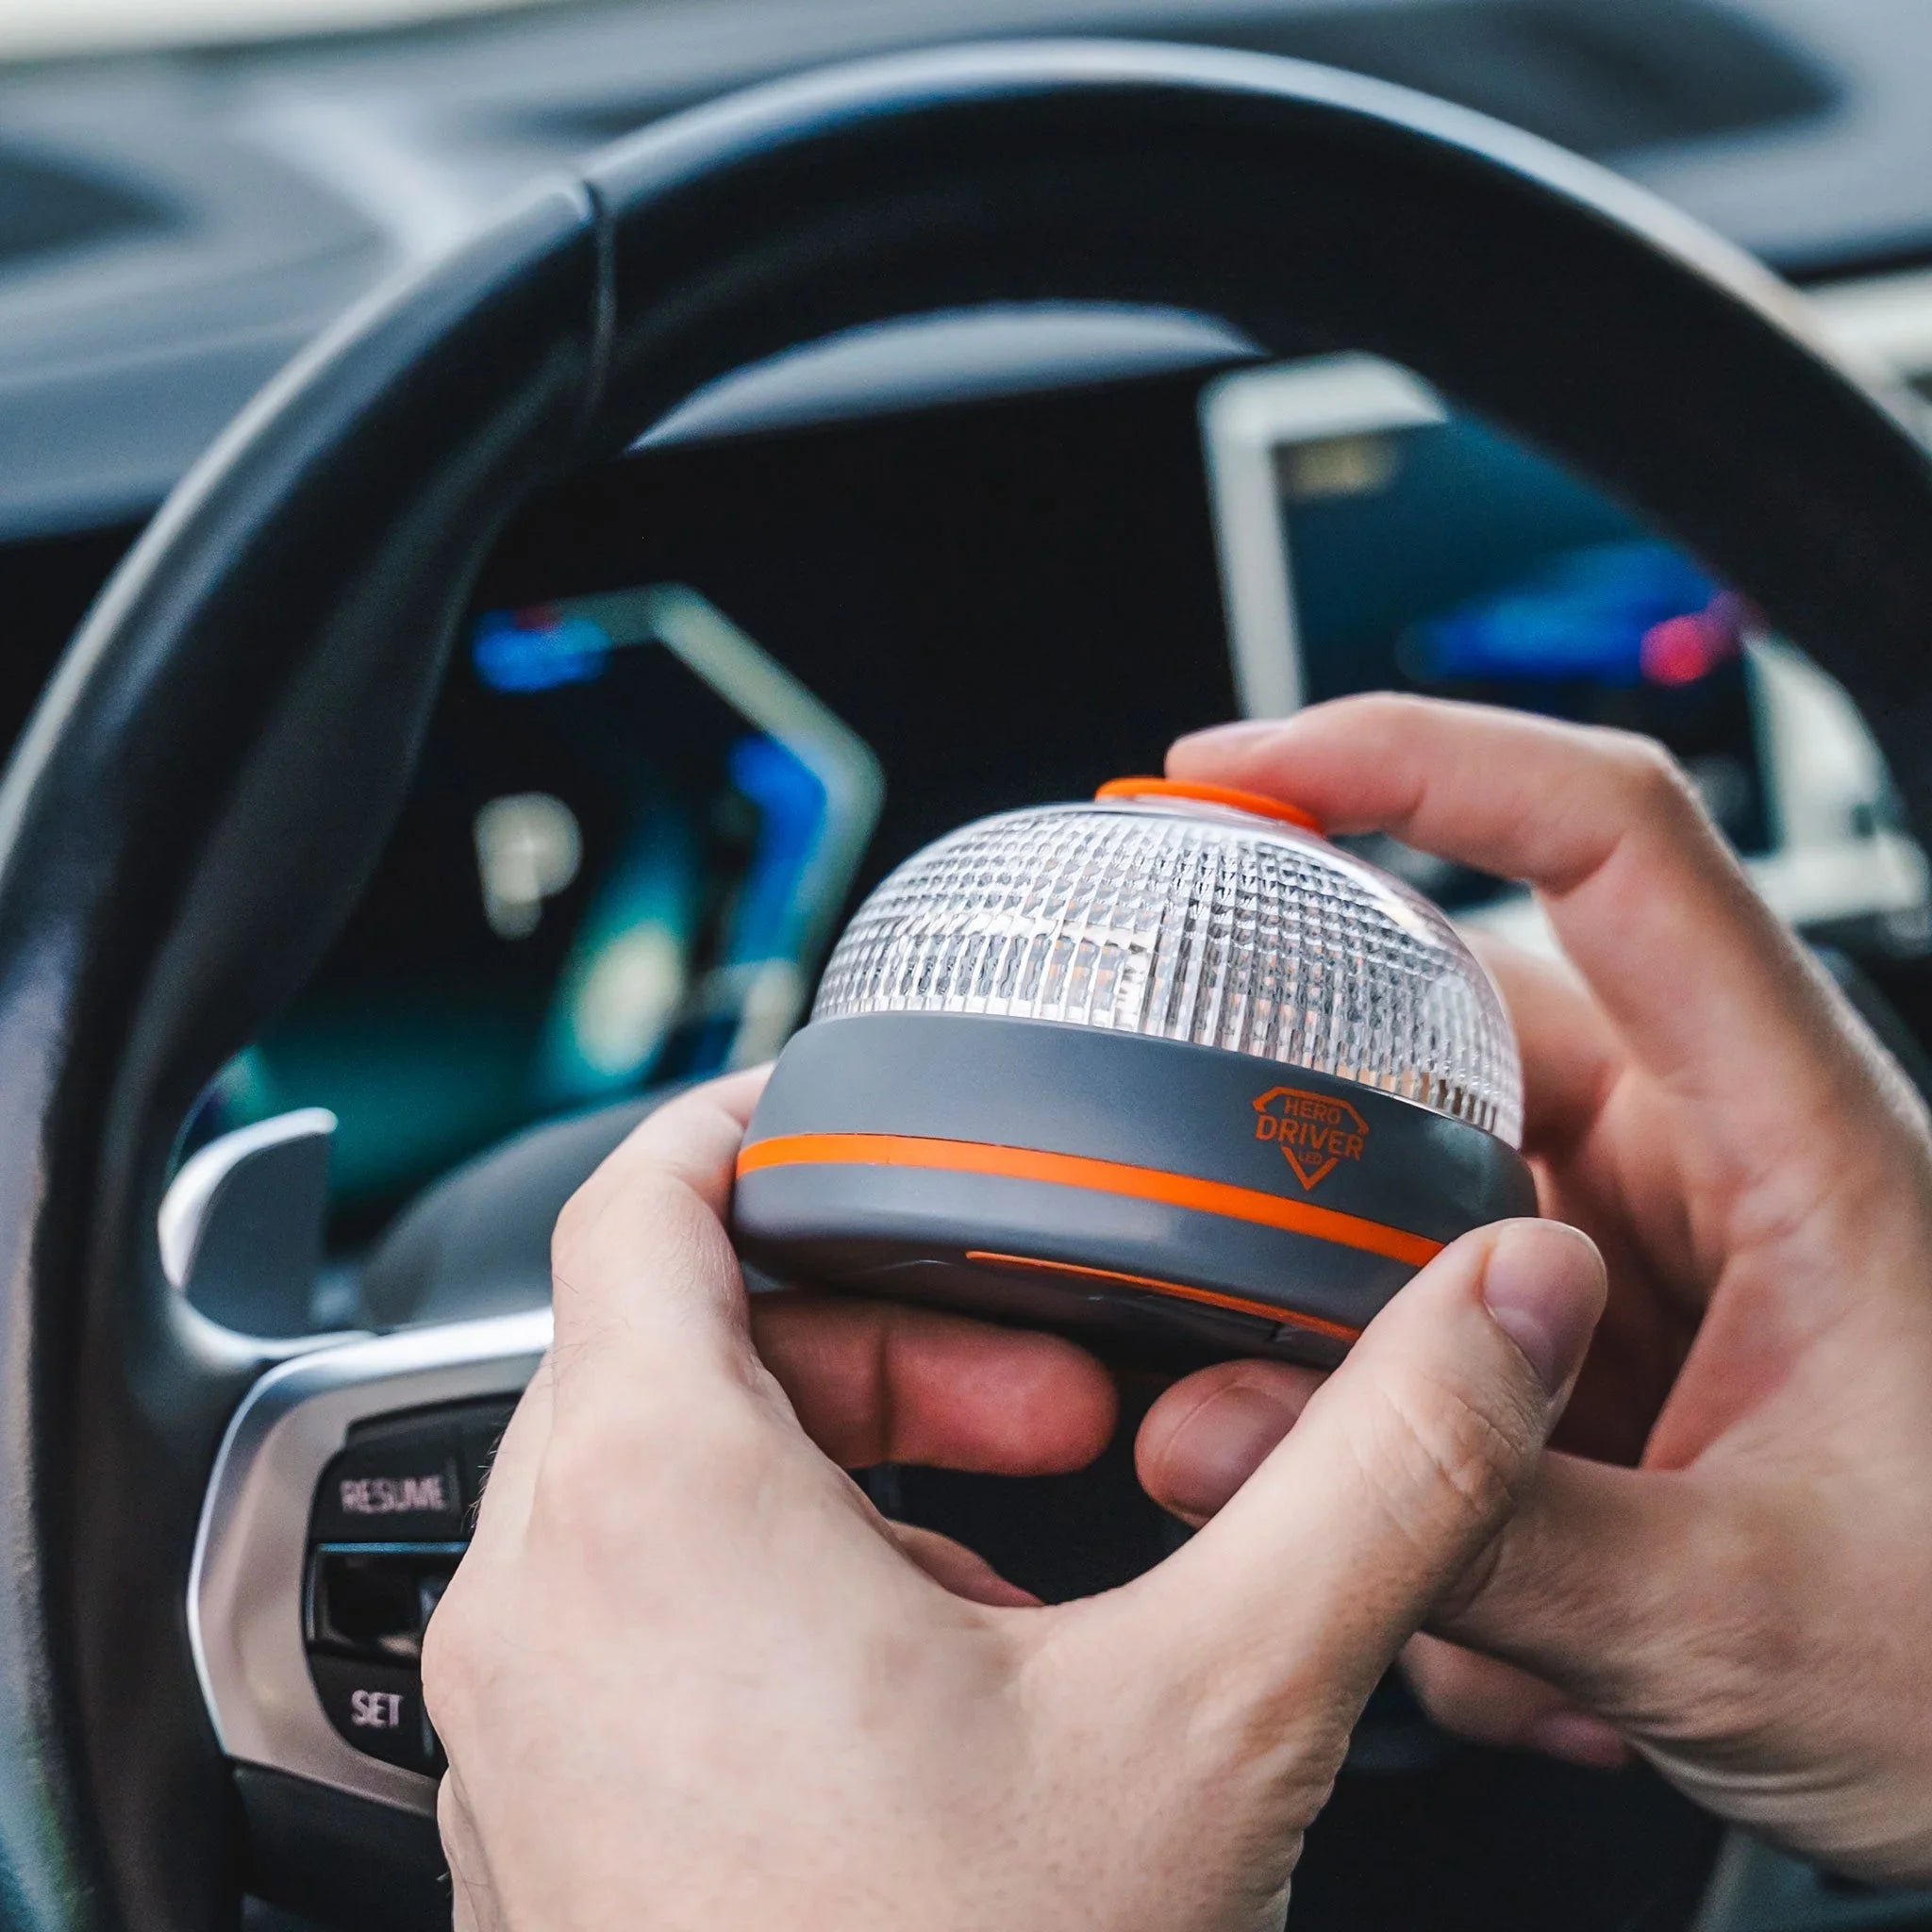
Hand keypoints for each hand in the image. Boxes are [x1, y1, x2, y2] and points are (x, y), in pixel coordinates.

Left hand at [424, 1069, 1602, 1929]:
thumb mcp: (1219, 1712)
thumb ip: (1379, 1473)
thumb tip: (1498, 1310)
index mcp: (653, 1502)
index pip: (638, 1198)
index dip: (758, 1126)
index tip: (867, 1123)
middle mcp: (543, 1601)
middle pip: (679, 1343)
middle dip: (883, 1333)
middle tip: (1046, 1399)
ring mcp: (526, 1729)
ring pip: (659, 1490)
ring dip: (838, 1470)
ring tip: (1012, 1557)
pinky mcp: (550, 1829)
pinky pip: (639, 1625)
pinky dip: (772, 1595)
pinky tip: (930, 1697)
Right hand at [1144, 694, 1931, 1882]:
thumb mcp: (1730, 1616)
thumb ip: (1462, 1521)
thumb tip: (1215, 1431)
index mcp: (1803, 1139)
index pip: (1609, 844)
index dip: (1415, 760)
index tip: (1238, 775)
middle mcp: (1726, 1158)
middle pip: (1457, 1030)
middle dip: (1310, 1128)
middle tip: (1189, 1215)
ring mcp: (1664, 1250)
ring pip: (1429, 1196)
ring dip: (1370, 1347)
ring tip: (1386, 1513)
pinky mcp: (1618, 1341)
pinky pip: (1455, 1322)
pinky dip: (1419, 1443)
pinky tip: (1480, 1606)